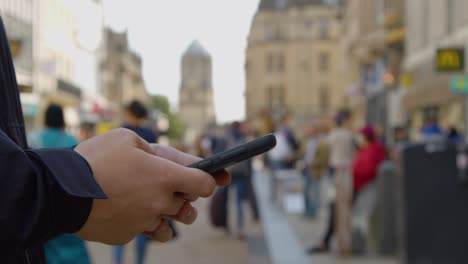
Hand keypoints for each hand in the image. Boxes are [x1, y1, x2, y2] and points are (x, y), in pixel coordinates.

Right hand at [74, 128, 229, 243]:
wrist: (59, 190)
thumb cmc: (95, 159)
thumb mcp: (127, 139)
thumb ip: (157, 150)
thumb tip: (172, 162)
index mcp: (164, 176)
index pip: (204, 185)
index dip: (209, 181)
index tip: (208, 179)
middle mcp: (159, 202)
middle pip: (188, 209)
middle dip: (182, 199)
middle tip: (167, 188)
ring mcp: (144, 222)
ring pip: (169, 227)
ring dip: (166, 217)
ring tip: (149, 204)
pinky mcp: (127, 235)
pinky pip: (143, 232)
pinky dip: (140, 224)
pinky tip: (126, 212)